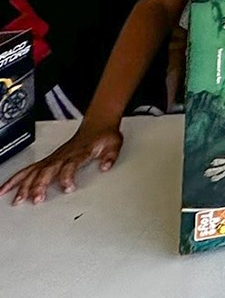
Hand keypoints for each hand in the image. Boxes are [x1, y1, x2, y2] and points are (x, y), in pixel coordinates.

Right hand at [3, 124, 122, 202]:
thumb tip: (105, 166)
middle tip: (36, 199)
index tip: (68, 188)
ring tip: (17, 199)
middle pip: (47, 171)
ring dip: (24, 185)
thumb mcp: (113, 144)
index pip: (70, 165)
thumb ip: (110, 156)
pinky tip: (5, 188)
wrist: (97, 125)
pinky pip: (28, 169)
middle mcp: (62, 156)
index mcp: (78, 153)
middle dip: (40, 185)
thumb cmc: (103, 136)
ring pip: (34, 171)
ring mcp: (52, 158)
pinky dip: (15, 179)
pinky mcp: (46, 160)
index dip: (67, 177)